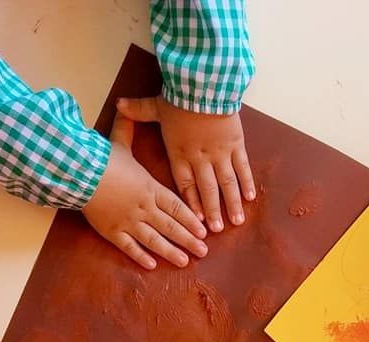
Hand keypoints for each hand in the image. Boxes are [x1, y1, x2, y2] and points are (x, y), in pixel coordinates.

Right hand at [83, 113, 207, 268]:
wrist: (79, 171)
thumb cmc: (101, 157)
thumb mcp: (119, 142)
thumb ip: (127, 128)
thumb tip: (126, 107)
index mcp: (150, 188)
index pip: (177, 207)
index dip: (191, 220)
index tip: (204, 230)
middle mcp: (144, 207)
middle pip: (171, 227)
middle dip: (189, 240)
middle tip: (203, 251)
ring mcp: (129, 221)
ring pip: (155, 240)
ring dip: (171, 252)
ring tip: (184, 261)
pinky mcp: (112, 231)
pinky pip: (130, 247)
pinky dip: (141, 256)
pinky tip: (152, 265)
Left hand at [117, 96, 254, 231]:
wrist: (203, 84)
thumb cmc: (178, 95)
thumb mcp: (156, 105)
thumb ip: (138, 110)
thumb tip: (119, 104)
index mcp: (180, 153)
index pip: (184, 185)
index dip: (190, 204)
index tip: (195, 221)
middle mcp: (200, 159)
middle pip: (207, 191)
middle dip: (212, 212)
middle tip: (217, 231)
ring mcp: (220, 153)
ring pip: (226, 184)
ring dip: (231, 204)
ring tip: (236, 222)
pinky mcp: (235, 144)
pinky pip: (242, 168)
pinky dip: (246, 183)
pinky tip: (250, 198)